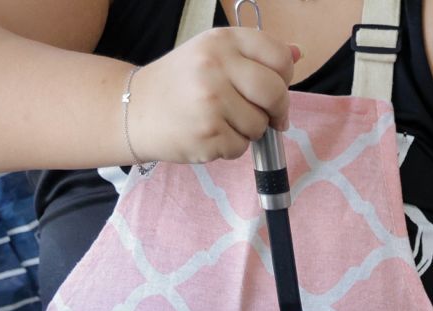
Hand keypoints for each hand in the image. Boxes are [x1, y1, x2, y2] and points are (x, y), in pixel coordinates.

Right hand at [129, 29, 298, 163]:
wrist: (134, 109)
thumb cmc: (180, 82)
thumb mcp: (213, 54)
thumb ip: (255, 54)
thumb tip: (298, 53)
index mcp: (222, 41)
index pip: (279, 57)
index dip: (284, 78)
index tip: (274, 87)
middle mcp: (216, 66)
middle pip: (276, 93)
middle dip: (276, 110)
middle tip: (263, 115)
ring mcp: (211, 101)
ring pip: (260, 125)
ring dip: (248, 130)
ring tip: (220, 120)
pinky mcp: (208, 133)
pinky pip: (241, 147)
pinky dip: (230, 146)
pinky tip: (208, 133)